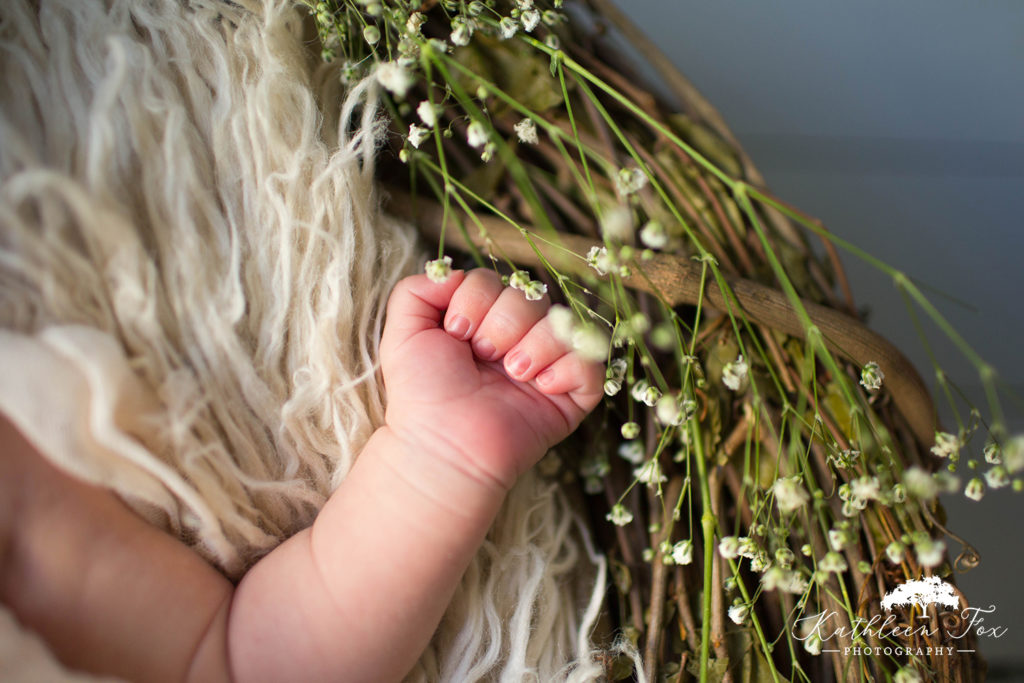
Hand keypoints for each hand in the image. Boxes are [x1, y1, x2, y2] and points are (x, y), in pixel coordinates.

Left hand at [379, 268, 603, 490]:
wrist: (443, 444)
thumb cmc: (422, 393)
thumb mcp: (403, 332)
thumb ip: (417, 289)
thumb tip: (453, 270)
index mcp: (484, 320)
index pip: (496, 281)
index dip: (477, 300)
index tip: (457, 334)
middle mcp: (519, 337)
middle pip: (532, 297)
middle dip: (503, 325)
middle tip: (483, 359)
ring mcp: (548, 364)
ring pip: (564, 324)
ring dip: (534, 347)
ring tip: (512, 376)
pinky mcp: (572, 394)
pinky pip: (590, 362)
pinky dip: (566, 370)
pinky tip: (541, 387)